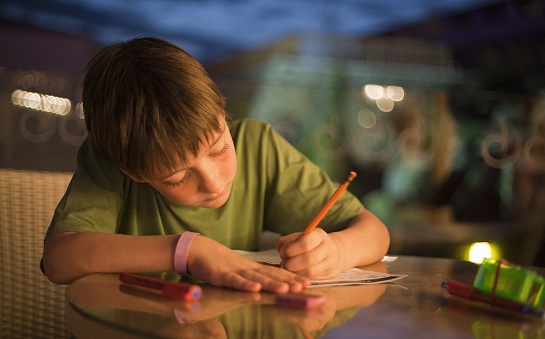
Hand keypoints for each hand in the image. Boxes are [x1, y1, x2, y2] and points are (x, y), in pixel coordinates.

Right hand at [187, 236, 309, 292]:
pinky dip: (245, 284)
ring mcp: (235, 271)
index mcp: (253, 267)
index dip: (291, 277)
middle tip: (304, 285)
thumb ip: (255, 274)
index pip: (276, 272)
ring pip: (256, 278)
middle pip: (271, 275)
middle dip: (288, 281)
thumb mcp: (240, 269)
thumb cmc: (219, 261)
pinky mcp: (222, 275)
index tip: (307, 282)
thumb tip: (271, 279)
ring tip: (287, 288)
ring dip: (272, 283)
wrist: (198, 250)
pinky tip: (255, 288)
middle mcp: (248, 268)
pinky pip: (235, 281)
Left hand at [275, 228, 341, 279]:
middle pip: (309, 258)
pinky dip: (300, 275)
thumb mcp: (300, 237)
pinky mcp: (328, 272)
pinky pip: (311, 277)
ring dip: (295, 270)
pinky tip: (295, 272)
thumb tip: (280, 247)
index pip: (306, 242)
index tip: (283, 252)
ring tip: (288, 267)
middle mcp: (327, 247)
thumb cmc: (310, 244)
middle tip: (283, 262)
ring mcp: (329, 261)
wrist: (331, 252)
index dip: (291, 249)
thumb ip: (287, 240)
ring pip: (310, 270)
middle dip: (291, 262)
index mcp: (318, 234)